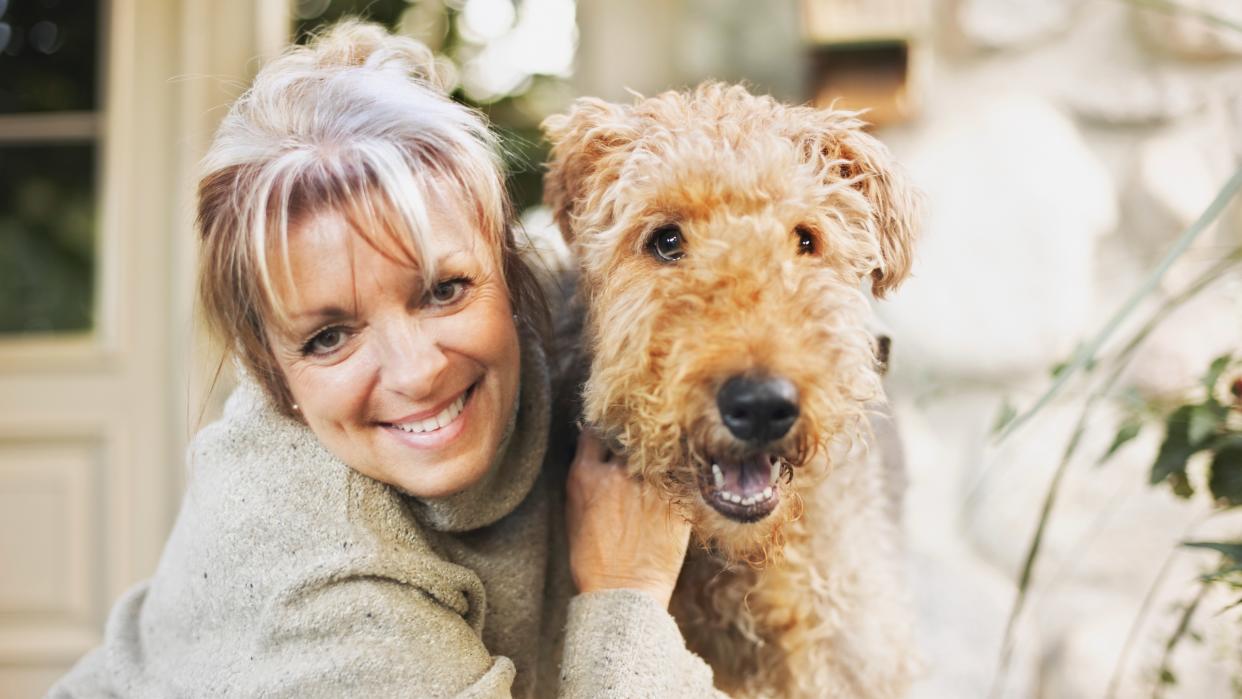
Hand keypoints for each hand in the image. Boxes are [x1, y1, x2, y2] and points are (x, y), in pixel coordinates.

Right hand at [565, 432, 690, 607]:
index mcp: (586, 475)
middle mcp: (617, 473)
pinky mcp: (677, 498)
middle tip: (638, 446)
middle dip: (631, 438)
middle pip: (628, 436)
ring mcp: (649, 483)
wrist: (624, 593)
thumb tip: (594, 459)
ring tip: (659, 464)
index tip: (610, 433)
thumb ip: (585, 482)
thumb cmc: (593, 562)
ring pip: (657, 451)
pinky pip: (680, 472)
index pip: (595, 431)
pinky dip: (678, 474)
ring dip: (657, 455)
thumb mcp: (574, 515)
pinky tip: (677, 481)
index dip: (604, 431)